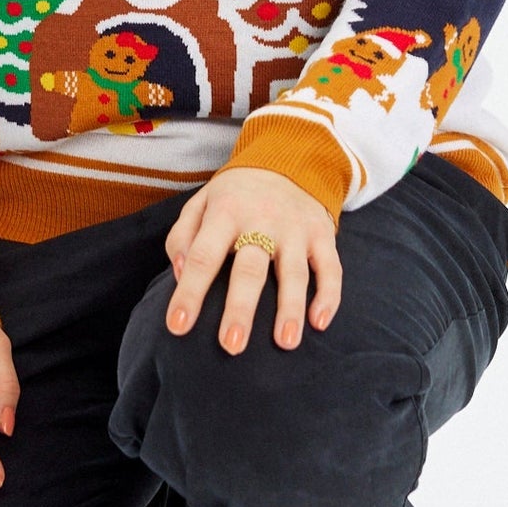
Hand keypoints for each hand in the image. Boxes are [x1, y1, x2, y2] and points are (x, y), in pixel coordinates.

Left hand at [164, 165, 341, 353]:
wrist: (286, 161)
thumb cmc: (234, 195)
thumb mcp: (201, 203)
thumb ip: (182, 237)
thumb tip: (180, 275)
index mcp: (225, 213)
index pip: (202, 256)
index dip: (189, 292)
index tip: (177, 326)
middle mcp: (261, 220)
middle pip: (250, 269)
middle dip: (241, 308)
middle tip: (231, 346)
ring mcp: (295, 229)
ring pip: (293, 272)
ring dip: (290, 309)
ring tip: (285, 343)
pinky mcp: (322, 234)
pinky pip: (330, 268)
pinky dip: (328, 296)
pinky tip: (319, 323)